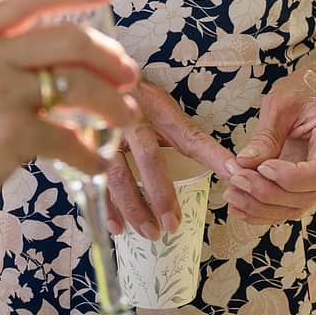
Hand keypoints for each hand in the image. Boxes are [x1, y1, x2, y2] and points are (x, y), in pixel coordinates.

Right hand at [0, 0, 139, 249]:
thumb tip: (34, 48)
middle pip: (68, 38)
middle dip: (110, 55)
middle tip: (128, 72)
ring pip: (78, 87)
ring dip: (112, 104)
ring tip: (125, 117)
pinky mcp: (9, 137)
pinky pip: (68, 139)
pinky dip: (89, 153)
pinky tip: (94, 162)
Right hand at [102, 80, 237, 238]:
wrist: (93, 81)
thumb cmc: (138, 102)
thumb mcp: (164, 110)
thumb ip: (189, 137)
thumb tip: (231, 166)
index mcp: (157, 108)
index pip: (188, 135)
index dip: (211, 155)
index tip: (232, 174)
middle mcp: (129, 118)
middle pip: (148, 157)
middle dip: (161, 194)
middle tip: (173, 224)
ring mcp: (102, 133)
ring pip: (117, 175)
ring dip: (134, 208)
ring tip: (150, 233)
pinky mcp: (83, 148)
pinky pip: (94, 182)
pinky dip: (106, 208)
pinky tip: (118, 228)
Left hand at [224, 71, 315, 225]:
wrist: (315, 93)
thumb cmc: (300, 92)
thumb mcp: (280, 104)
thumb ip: (266, 136)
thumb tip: (244, 164)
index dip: (292, 178)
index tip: (263, 167)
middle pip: (308, 194)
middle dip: (268, 193)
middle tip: (237, 179)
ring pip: (297, 207)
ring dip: (261, 207)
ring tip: (231, 194)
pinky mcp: (306, 186)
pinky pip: (288, 207)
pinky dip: (262, 211)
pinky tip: (238, 206)